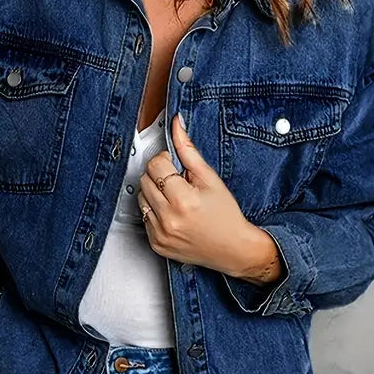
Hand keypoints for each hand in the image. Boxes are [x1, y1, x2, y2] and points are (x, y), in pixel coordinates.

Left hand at [137, 112, 282, 283]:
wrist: (233, 248)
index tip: (175, 165)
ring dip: (154, 193)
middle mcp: (169, 219)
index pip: (155, 165)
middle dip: (159, 176)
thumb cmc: (226, 215)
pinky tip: (172, 214)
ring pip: (141, 198)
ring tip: (175, 198)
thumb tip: (177, 125)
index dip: (165, 161)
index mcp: (183, 199)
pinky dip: (155, 212)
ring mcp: (160, 234)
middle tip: (177, 182)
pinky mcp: (156, 244)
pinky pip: (143, 218)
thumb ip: (189, 151)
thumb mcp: (210, 178)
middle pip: (144, 180)